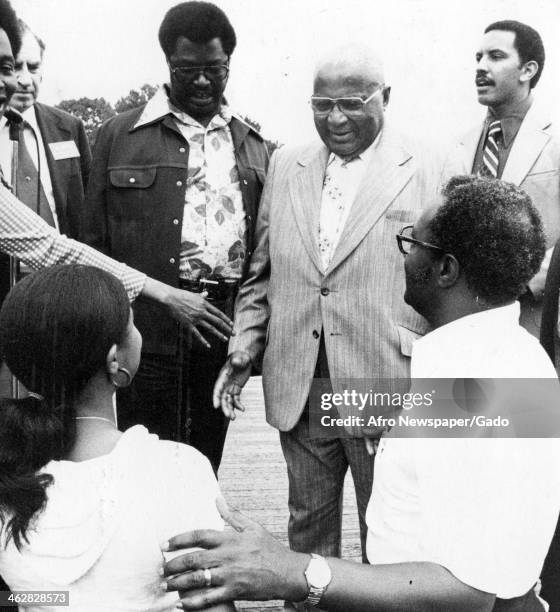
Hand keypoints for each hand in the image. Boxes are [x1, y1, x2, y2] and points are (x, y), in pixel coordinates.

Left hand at [163, 498, 308, 608]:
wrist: (288, 572)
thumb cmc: (270, 549)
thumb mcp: (253, 527)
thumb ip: (233, 515)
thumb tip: (218, 499)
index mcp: (230, 538)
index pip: (199, 536)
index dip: (179, 539)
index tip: (165, 545)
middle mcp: (228, 555)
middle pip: (194, 558)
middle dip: (174, 564)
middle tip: (162, 568)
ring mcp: (230, 575)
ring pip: (198, 578)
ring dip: (179, 582)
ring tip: (167, 585)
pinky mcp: (234, 592)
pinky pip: (209, 598)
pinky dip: (193, 602)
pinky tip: (181, 604)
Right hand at [165, 287, 233, 346]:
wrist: (170, 299)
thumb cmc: (181, 295)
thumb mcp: (194, 295)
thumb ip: (202, 296)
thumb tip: (206, 293)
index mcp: (204, 304)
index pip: (218, 313)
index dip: (226, 319)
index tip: (232, 324)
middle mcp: (202, 312)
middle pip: (217, 321)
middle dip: (227, 328)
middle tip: (234, 333)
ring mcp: (196, 318)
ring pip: (210, 328)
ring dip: (219, 334)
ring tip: (225, 339)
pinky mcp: (188, 324)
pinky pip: (197, 334)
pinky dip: (203, 341)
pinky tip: (208, 346)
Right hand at [212, 352, 251, 419]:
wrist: (245, 359)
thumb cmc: (241, 357)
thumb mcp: (240, 358)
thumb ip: (237, 360)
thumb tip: (235, 361)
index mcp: (223, 377)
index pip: (217, 388)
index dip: (216, 397)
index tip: (216, 406)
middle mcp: (225, 384)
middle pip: (222, 398)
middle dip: (225, 408)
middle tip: (230, 416)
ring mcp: (230, 387)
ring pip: (228, 401)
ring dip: (230, 409)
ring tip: (233, 418)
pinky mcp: (236, 390)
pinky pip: (235, 399)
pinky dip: (238, 405)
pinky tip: (242, 409)